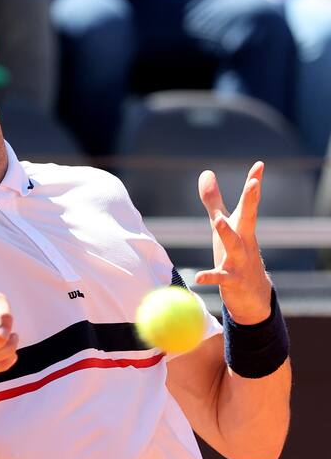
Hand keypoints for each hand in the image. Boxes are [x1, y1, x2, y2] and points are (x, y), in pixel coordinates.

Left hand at [195, 162, 272, 324]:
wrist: (253, 294)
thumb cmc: (236, 252)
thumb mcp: (223, 224)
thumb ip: (213, 200)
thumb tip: (206, 172)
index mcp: (242, 226)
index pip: (249, 202)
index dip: (253, 183)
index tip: (260, 164)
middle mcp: (244, 240)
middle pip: (248, 217)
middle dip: (250, 200)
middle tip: (254, 183)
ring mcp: (239, 259)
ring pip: (234, 244)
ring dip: (226, 232)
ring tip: (217, 220)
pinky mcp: (231, 279)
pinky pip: (220, 277)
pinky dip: (210, 277)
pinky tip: (198, 277)